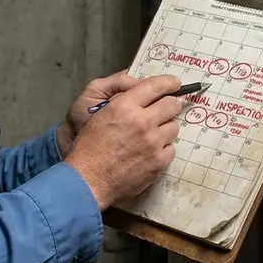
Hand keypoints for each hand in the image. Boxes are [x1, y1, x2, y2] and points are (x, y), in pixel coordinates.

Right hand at [63, 74, 183, 209]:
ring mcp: (153, 143)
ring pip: (174, 127)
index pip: (155, 86)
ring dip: (165, 128)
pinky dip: (162, 149)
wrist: (88, 180)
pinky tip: (149, 153)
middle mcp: (142, 122)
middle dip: (169, 105)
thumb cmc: (89, 147)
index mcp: (125, 106)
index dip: (168, 82)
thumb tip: (142, 92)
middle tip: (164, 110)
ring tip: (152, 135)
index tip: (174, 83)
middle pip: (172, 105)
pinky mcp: (159, 162)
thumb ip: (122, 100)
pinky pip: (171, 149)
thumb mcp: (100, 115)